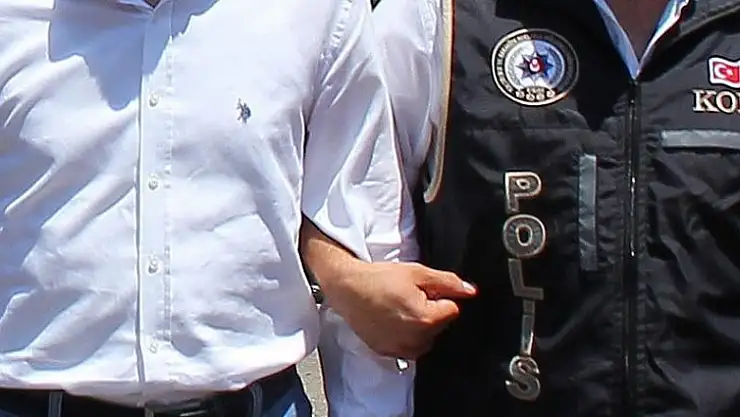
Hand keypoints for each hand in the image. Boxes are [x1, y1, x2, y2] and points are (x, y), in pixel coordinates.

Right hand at [320, 262, 476, 358]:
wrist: (347, 288)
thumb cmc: (379, 279)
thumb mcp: (418, 273)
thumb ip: (448, 282)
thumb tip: (470, 291)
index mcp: (427, 319)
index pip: (452, 310)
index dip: (439, 297)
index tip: (422, 291)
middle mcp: (416, 340)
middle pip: (439, 326)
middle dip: (430, 311)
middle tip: (407, 296)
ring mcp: (401, 349)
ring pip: (425, 338)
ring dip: (418, 325)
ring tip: (398, 308)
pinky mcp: (388, 352)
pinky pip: (408, 346)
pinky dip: (404, 334)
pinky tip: (390, 319)